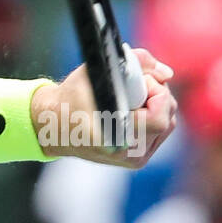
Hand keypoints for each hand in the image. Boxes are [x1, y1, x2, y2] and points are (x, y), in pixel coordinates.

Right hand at [32, 47, 177, 168]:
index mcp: (115, 136)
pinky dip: (151, 117)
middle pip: (167, 118)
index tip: (137, 81)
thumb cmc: (71, 96)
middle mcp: (127, 154)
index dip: (156, 93)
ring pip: (167, 125)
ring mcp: (134, 160)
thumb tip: (167, 73)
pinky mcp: (137, 161)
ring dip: (155, 106)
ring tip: (130, 98)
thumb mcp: (96, 70)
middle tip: (132, 86)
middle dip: (156, 95)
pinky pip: (159, 134)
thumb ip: (137, 62)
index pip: (160, 117)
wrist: (53, 126)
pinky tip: (132, 110)